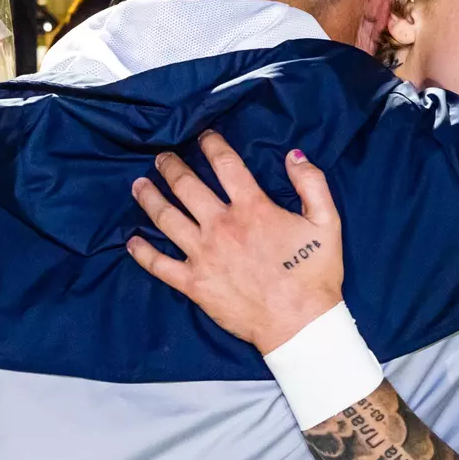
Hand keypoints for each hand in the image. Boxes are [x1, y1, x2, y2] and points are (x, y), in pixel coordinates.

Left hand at [127, 130, 344, 354]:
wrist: (299, 323)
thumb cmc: (314, 274)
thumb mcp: (327, 221)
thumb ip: (312, 182)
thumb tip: (293, 154)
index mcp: (252, 208)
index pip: (225, 165)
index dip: (212, 145)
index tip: (203, 136)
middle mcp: (221, 226)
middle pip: (186, 186)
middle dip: (171, 167)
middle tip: (163, 157)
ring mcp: (202, 255)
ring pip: (166, 218)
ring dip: (149, 198)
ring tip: (139, 185)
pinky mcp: (193, 283)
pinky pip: (159, 265)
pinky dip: (142, 252)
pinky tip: (131, 241)